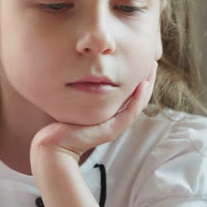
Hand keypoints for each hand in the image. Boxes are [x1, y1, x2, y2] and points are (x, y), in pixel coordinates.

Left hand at [30, 62, 157, 168]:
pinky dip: (137, 99)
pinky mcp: (110, 131)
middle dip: (147, 79)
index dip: (138, 78)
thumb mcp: (76, 102)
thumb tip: (82, 72)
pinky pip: (130, 113)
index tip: (142, 61)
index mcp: (109, 114)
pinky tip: (142, 84)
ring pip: (138, 104)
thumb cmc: (60, 124)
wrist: (53, 145)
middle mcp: (114, 119)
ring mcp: (114, 126)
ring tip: (152, 69)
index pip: (131, 94)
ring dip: (147, 86)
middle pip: (138, 98)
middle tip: (153, 61)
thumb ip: (84, 91)